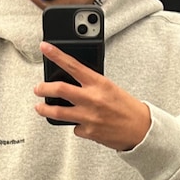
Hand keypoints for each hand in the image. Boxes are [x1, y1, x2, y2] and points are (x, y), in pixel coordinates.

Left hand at [35, 42, 151, 151]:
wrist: (141, 129)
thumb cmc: (127, 107)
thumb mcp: (110, 88)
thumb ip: (91, 85)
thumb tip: (72, 82)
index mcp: (99, 83)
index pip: (73, 65)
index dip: (56, 55)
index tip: (44, 47)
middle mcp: (92, 99)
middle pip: (59, 89)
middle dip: (43, 88)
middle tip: (38, 88)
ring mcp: (89, 116)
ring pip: (58, 113)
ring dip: (45, 110)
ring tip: (39, 107)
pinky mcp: (89, 132)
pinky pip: (74, 127)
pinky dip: (75, 125)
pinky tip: (83, 124)